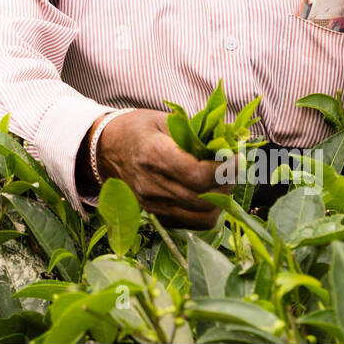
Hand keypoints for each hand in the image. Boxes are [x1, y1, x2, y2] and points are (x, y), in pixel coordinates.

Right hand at [93, 108, 234, 228]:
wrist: (106, 150)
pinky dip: (207, 211)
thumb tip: (231, 142)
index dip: (225, 170)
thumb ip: (197, 133)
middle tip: (232, 168)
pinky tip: (207, 193)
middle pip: (204, 199)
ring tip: (221, 182)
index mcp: (154, 156)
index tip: (237, 158)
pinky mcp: (156, 216)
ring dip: (220, 201)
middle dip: (227, 184)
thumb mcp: (164, 120)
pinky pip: (192, 223)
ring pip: (202, 217)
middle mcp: (152, 185)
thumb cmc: (138, 129)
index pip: (198, 175)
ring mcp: (153, 205)